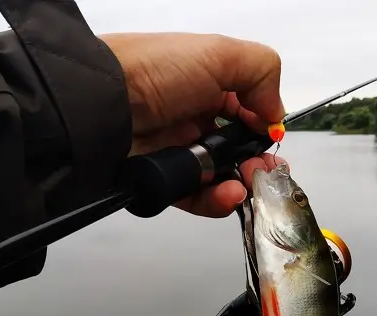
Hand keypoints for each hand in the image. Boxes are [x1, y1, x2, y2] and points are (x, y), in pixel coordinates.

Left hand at [100, 32, 288, 217]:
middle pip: (236, 147)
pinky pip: (195, 195)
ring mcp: (177, 148)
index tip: (273, 138)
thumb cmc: (154, 71)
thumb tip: (275, 113)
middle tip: (264, 171)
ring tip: (246, 185)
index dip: (263, 125)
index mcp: (206, 82)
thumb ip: (262, 73)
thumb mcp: (219, 53)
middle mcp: (192, 115)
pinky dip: (215, 199)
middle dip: (256, 162)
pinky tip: (229, 194)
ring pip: (220, 175)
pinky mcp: (162, 177)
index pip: (246, 109)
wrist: (100, 104)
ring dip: (241, 184)